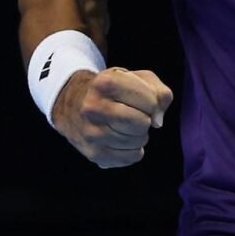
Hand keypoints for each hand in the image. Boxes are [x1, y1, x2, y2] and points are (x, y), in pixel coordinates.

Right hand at [51, 67, 173, 168]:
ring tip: (128, 125)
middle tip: (136, 114)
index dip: (153, 102)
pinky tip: (124, 139)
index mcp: (106, 83)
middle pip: (142, 124)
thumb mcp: (138, 78)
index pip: (150, 102)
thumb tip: (158, 122)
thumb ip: (160, 93)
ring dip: (140, 135)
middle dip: (146, 119)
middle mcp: (93, 108)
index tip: (142, 100)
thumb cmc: (114, 89)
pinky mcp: (93, 153)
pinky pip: (130, 157)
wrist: (74, 104)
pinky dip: (134, 150)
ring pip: (137, 142)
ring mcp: (91, 133)